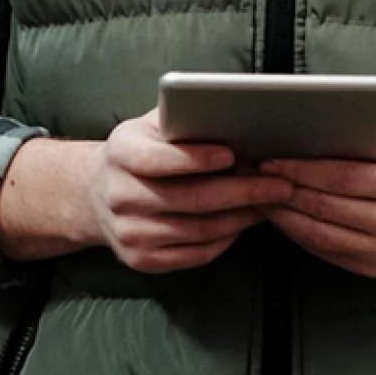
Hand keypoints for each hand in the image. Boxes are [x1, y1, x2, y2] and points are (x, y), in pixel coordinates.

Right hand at [87, 110, 294, 272]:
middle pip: (190, 199)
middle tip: (278, 184)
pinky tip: (242, 222)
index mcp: (120, 154)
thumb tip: (231, 114)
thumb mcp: (150, 126)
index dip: (197, 158)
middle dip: (242, 192)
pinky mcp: (142, 260)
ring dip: (241, 217)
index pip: (157, 159)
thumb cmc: (140, 151)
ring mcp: (129, 233)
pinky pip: (196, 254)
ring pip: (199, 230)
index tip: (233, 155)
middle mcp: (120, 196)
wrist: (96, 193)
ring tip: (268, 203)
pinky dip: (226, 239)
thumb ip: (181, 119)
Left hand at [261, 116, 375, 278]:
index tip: (270, 159)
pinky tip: (281, 215)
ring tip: (259, 195)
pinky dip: (298, 233)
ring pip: (321, 234)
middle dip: (284, 190)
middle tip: (253, 175)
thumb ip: (365, 123)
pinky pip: (327, 251)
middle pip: (327, 207)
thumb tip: (311, 113)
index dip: (301, 169)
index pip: (342, 177)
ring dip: (283, 215)